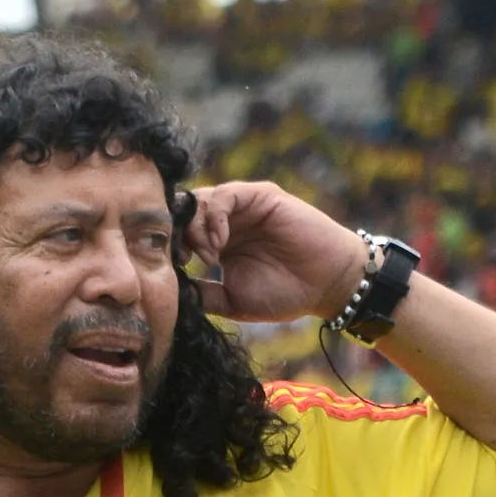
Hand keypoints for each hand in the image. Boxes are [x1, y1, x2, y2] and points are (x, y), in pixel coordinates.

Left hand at [180, 181, 370, 324]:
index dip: (169, 245)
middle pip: (185, 213)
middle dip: (177, 234)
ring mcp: (243, 207)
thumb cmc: (285, 294)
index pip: (181, 233)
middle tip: (183, 259)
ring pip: (201, 201)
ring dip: (195, 227)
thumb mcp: (233, 301)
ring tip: (207, 255)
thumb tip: (172, 293)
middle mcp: (227, 222)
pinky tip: (218, 242)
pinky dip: (214, 216)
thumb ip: (204, 295)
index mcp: (217, 244)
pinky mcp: (260, 196)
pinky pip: (225, 195)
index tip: (170, 268)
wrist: (325, 284)